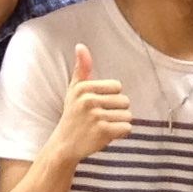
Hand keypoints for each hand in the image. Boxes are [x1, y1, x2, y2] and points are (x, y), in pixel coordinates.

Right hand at [49, 44, 131, 164]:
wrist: (64, 145)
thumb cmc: (73, 115)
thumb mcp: (75, 90)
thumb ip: (82, 69)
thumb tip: (81, 46)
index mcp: (83, 87)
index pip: (118, 86)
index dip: (111, 98)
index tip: (97, 106)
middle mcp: (88, 99)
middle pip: (125, 101)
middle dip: (116, 112)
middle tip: (99, 119)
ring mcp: (95, 115)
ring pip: (128, 116)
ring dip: (118, 124)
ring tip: (101, 127)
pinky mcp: (102, 131)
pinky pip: (127, 128)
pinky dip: (120, 134)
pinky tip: (105, 136)